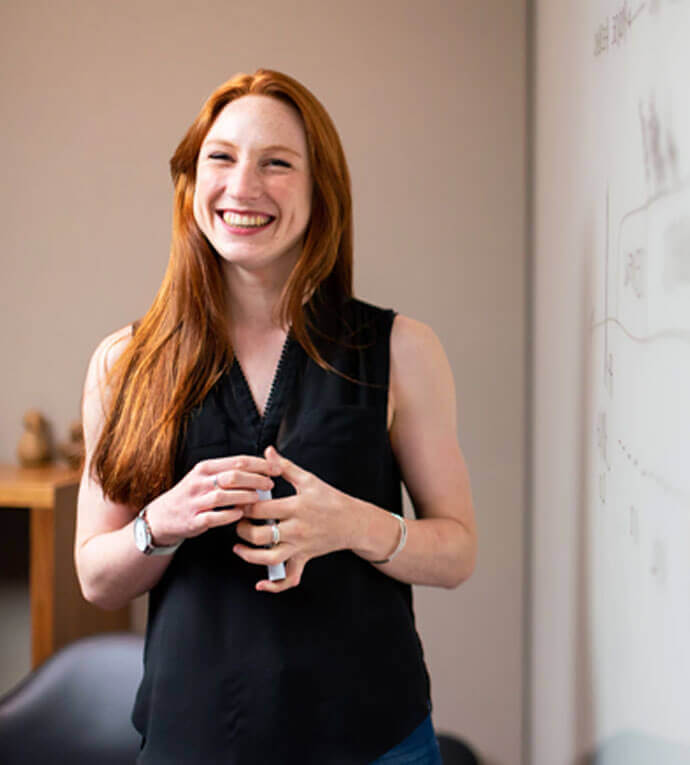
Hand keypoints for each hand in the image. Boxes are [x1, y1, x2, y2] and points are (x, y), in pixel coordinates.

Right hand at [144, 455, 278, 545]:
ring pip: (224, 496)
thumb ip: (229, 472)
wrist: (162, 517)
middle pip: (233, 476)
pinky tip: (241, 514)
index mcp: (206, 468)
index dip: (260, 464)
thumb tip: (261, 467)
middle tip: (270, 484)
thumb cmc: (192, 495)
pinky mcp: (193, 520)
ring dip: (245, 497)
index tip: (276, 469)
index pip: (238, 461)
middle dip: (256, 479)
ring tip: (258, 499)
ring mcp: (195, 501)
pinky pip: (213, 517)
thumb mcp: (206, 477)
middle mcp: (200, 482)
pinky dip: (229, 515)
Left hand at [233, 446, 353, 591]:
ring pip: (269, 559)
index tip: (237, 500)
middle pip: (260, 535)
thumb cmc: (330, 498)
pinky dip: (274, 585)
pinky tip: (260, 584)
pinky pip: (290, 578)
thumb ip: (285, 467)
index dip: (244, 505)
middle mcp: (296, 529)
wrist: (353, 522)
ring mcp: (299, 547)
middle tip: (237, 521)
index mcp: (295, 507)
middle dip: (242, 529)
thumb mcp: (308, 480)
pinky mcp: (303, 559)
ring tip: (238, 547)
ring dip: (249, 556)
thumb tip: (267, 452)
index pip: (260, 509)